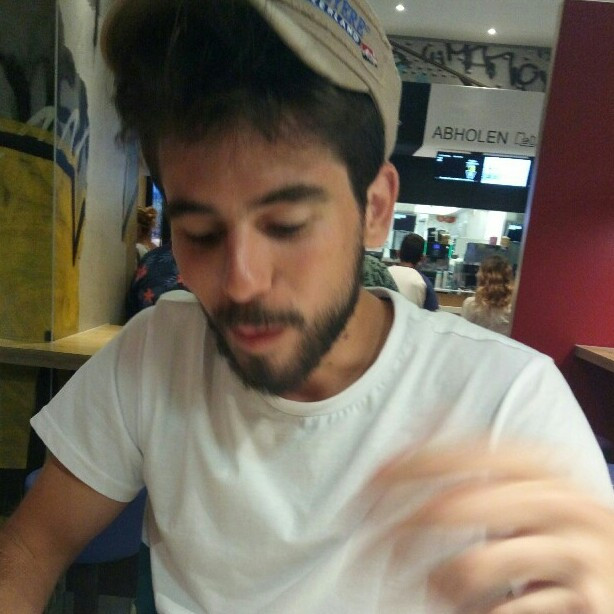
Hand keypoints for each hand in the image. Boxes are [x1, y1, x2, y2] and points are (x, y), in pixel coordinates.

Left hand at [375, 443, 613, 612]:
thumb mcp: (526, 487)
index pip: (465, 452)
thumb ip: (482, 458)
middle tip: (375, 550)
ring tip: (437, 589)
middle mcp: (562, 500)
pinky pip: (508, 612)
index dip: (413, 463)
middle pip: (457, 505)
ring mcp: (577, 553)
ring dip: (440, 583)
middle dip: (402, 528)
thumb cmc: (556, 531)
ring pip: (472, 565)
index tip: (371, 479)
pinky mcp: (587, 601)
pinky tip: (473, 612)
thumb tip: (427, 414)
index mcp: (543, 466)